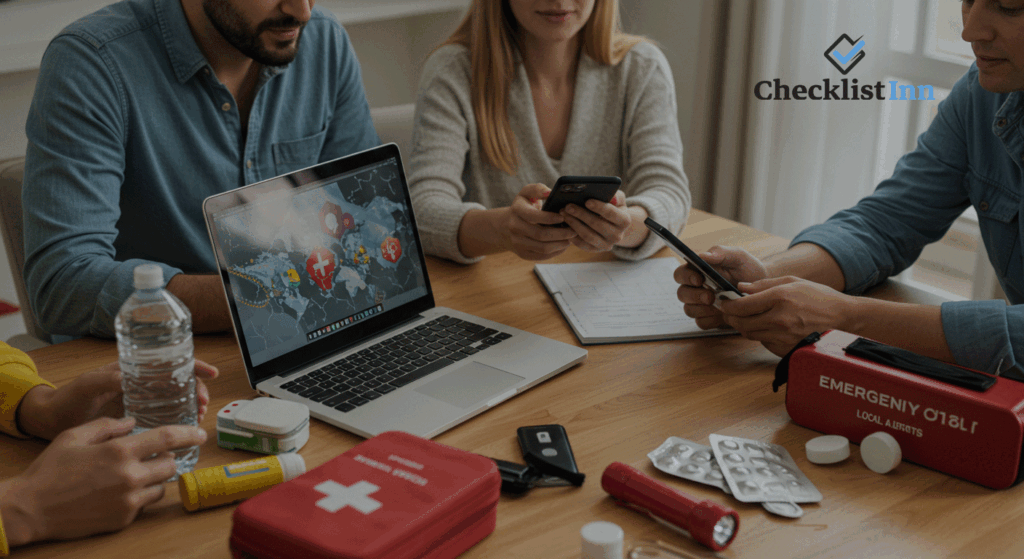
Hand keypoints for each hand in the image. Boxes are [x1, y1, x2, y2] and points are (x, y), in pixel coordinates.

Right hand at [0, 417, 206, 545]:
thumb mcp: (75, 435)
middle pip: (170, 465)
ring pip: (161, 486)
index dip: (189, 433)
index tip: (201, 433)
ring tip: (134, 473)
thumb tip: (132, 421)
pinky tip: (119, 490)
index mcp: (120, 451)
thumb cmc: (50, 469)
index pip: (168, 439)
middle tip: (155, 456)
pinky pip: (144, 503)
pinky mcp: (124, 518)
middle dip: (167, 458)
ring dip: (154, 478)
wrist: (30, 508)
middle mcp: (130, 476)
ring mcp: (128, 500)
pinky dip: (139, 495)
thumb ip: (108, 424)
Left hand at [17, 360, 218, 439]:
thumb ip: (106, 379)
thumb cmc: (67, 399)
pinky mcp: (136, 419)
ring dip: (188, 407)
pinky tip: (181, 431)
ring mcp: (139, 401)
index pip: (168, 362)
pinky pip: (162, 418)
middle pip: (177, 382)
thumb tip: (130, 377)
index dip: (192, 366)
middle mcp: (139, 384)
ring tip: (196, 417)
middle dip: (195, 390)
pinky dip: (175, 423)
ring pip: (173, 400)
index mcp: (132, 370)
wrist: (50, 422)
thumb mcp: (86, 386)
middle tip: (201, 405)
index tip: (210, 374)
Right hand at [503, 183, 577, 259]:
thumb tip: (550, 193)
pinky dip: (555, 252)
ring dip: (560, 244)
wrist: (506, 225)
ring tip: (570, 238)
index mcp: (517, 210)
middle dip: (560, 234)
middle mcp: (514, 227)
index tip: (564, 217)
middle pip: (541, 235)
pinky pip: (541, 256)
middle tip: (573, 231)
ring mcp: (517, 242)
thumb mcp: (527, 193)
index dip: (550, 218)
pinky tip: (563, 245)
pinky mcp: (522, 253)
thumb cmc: (524, 206)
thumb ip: (538, 189)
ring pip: (542, 248)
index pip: (534, 216)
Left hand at [561, 190, 631, 251]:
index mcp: (625, 221)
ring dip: (573, 224)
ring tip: (563, 213)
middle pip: (597, 224)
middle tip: (567, 206)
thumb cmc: (612, 206)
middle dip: (581, 214)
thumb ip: (615, 195)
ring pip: (587, 235)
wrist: (612, 225)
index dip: (599, 207)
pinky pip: (582, 244)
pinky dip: (572, 234)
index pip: (611, 213)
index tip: (587, 200)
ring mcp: (606, 245)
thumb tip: (611, 197)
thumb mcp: (617, 199)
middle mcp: (618, 236)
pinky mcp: (595, 250)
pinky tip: (563, 225)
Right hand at [675, 246, 768, 329]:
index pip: (680, 274)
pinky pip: (701, 323)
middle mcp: (696, 288)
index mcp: (698, 271)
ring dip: (702, 309)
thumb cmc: (748, 269)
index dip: (685, 277)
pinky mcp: (709, 318)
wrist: (763, 289)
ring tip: (721, 306)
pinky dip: (711, 320)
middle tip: (710, 297)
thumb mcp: (738, 256)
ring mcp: (701, 305)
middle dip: (694, 296)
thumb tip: (702, 255)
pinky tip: (724, 315)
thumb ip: (721, 252)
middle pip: (681, 294)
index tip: (699, 279)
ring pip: (689, 310)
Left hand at [718, 276, 852, 355]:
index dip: (728, 305)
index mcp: (780, 298)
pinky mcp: (786, 349)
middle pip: (741, 322)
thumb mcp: (792, 282)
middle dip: (731, 317)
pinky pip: (763, 342)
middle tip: (730, 312)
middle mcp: (780, 319)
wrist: (844, 319)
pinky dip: (761, 335)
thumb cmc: (819, 297)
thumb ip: (763, 284)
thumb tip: (740, 287)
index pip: (742, 305)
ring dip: (744, 326)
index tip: (724, 302)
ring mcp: (783, 336)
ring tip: (749, 317)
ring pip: (750, 334)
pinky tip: (767, 327)